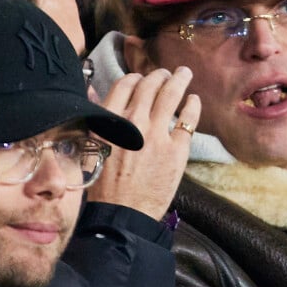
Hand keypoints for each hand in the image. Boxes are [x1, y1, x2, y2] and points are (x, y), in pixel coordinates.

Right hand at [87, 67, 200, 219]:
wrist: (122, 213)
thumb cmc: (104, 185)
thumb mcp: (92, 147)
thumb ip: (96, 117)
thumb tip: (93, 91)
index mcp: (109, 120)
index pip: (125, 84)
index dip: (136, 77)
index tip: (142, 78)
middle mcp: (133, 121)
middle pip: (150, 85)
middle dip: (160, 75)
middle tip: (167, 73)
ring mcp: (157, 134)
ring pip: (171, 95)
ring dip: (180, 80)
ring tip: (185, 74)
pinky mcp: (177, 149)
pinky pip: (188, 119)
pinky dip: (193, 106)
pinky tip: (194, 100)